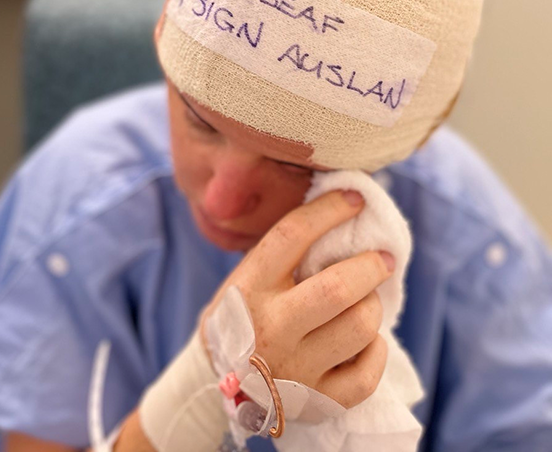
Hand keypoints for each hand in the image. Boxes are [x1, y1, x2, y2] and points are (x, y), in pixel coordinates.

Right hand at [200, 189, 392, 408]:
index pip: (292, 235)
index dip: (329, 209)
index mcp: (250, 287)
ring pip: (360, 327)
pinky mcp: (316, 402)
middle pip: (337, 289)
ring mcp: (294, 369)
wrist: (216, 380)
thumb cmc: (245, 312)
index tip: (355, 199)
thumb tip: (341, 207)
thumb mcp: (248, 276)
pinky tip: (367, 340)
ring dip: (373, 306)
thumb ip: (285, 251)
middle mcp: (270, 328)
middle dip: (371, 265)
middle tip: (383, 258)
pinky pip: (367, 375)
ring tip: (366, 300)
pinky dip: (376, 350)